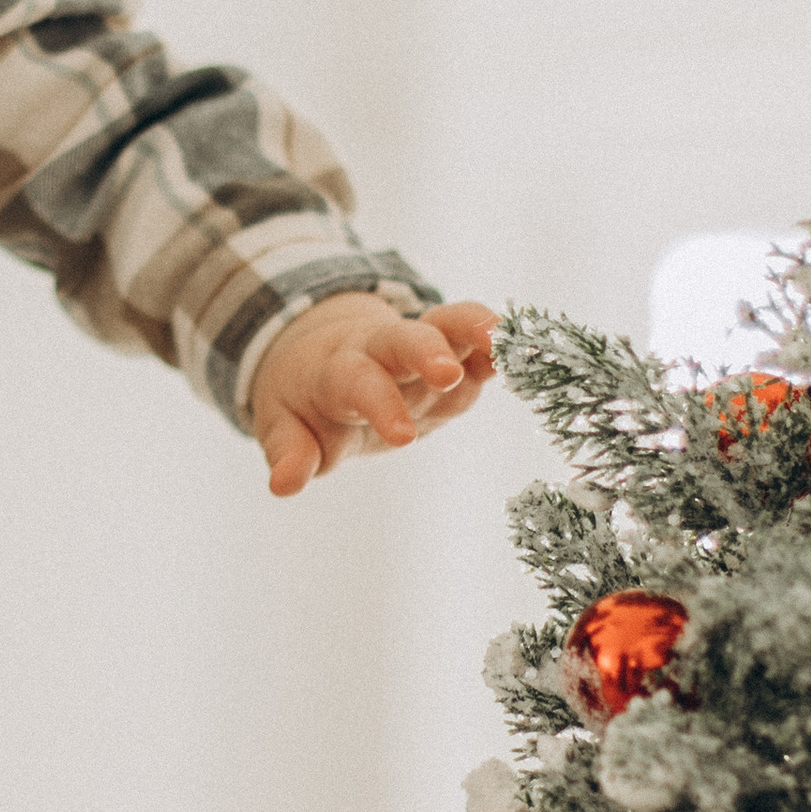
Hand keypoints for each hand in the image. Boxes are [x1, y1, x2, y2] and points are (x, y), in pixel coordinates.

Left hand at [251, 295, 496, 497]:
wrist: (320, 353)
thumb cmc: (306, 401)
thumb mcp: (284, 426)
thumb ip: (290, 453)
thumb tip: (283, 485)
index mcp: (338, 372)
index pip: (359, 385)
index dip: (380, 405)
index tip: (400, 435)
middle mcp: (381, 351)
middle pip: (405, 341)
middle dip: (427, 353)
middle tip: (447, 373)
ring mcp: (418, 344)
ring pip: (447, 326)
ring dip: (475, 331)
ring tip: (503, 341)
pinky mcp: (448, 345)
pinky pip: (474, 335)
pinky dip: (500, 340)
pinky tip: (528, 347)